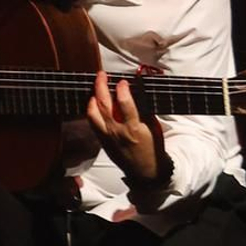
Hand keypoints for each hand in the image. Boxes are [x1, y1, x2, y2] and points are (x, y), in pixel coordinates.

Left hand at [86, 68, 166, 188]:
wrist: (145, 171)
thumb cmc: (152, 148)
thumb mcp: (153, 128)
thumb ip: (144, 111)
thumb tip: (136, 93)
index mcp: (133, 128)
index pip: (125, 103)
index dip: (122, 89)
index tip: (123, 81)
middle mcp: (117, 131)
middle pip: (104, 104)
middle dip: (101, 85)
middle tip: (102, 75)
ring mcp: (107, 137)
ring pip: (93, 113)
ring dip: (93, 97)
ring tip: (96, 88)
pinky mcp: (102, 141)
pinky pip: (92, 122)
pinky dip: (91, 110)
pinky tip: (94, 103)